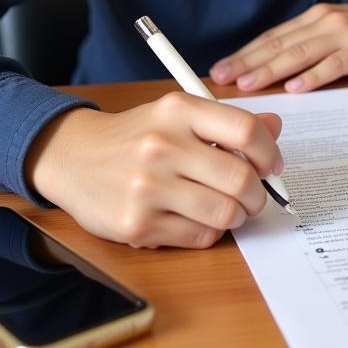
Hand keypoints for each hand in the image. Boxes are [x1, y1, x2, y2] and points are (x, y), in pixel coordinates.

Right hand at [25, 93, 282, 248]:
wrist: (71, 157)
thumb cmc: (135, 135)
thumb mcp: (177, 115)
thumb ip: (226, 122)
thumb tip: (276, 127)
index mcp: (177, 110)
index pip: (244, 130)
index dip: (269, 152)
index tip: (272, 165)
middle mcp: (162, 146)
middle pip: (240, 178)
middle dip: (257, 194)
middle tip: (253, 195)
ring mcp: (148, 188)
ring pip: (225, 214)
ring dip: (237, 216)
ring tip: (228, 208)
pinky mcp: (137, 224)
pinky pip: (199, 237)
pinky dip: (209, 232)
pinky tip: (197, 218)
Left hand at [210, 0, 347, 92]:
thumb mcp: (347, 33)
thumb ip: (319, 46)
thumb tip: (286, 71)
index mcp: (319, 17)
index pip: (273, 37)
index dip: (245, 53)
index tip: (219, 69)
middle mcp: (327, 21)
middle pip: (279, 44)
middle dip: (247, 62)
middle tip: (219, 79)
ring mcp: (347, 33)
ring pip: (300, 53)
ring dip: (270, 69)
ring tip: (246, 85)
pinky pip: (335, 64)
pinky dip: (314, 76)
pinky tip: (296, 88)